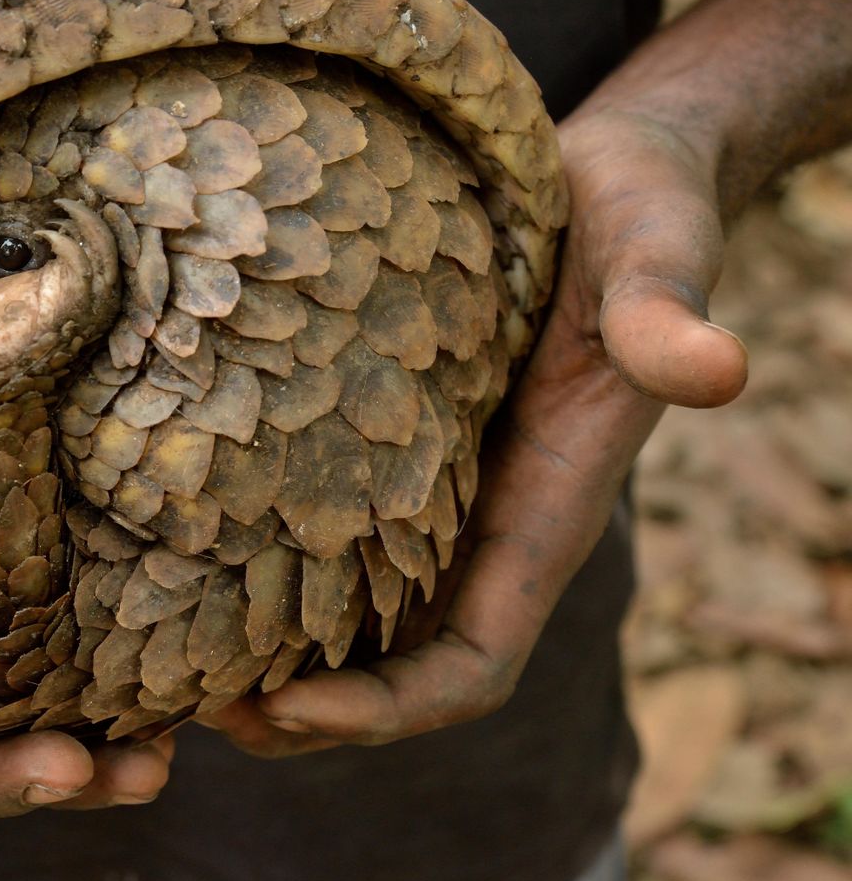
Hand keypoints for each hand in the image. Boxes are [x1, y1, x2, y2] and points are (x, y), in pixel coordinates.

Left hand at [197, 105, 748, 757]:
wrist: (603, 171)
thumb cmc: (635, 213)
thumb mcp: (654, 252)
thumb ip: (668, 314)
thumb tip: (720, 370)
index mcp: (544, 510)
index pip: (472, 661)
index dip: (389, 707)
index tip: (291, 707)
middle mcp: (480, 519)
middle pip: (391, 664)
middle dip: (303, 707)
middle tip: (189, 709)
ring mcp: (427, 484)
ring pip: (345, 609)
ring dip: (263, 649)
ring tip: (161, 656)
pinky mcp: (381, 435)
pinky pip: (318, 525)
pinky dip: (253, 560)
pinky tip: (172, 546)